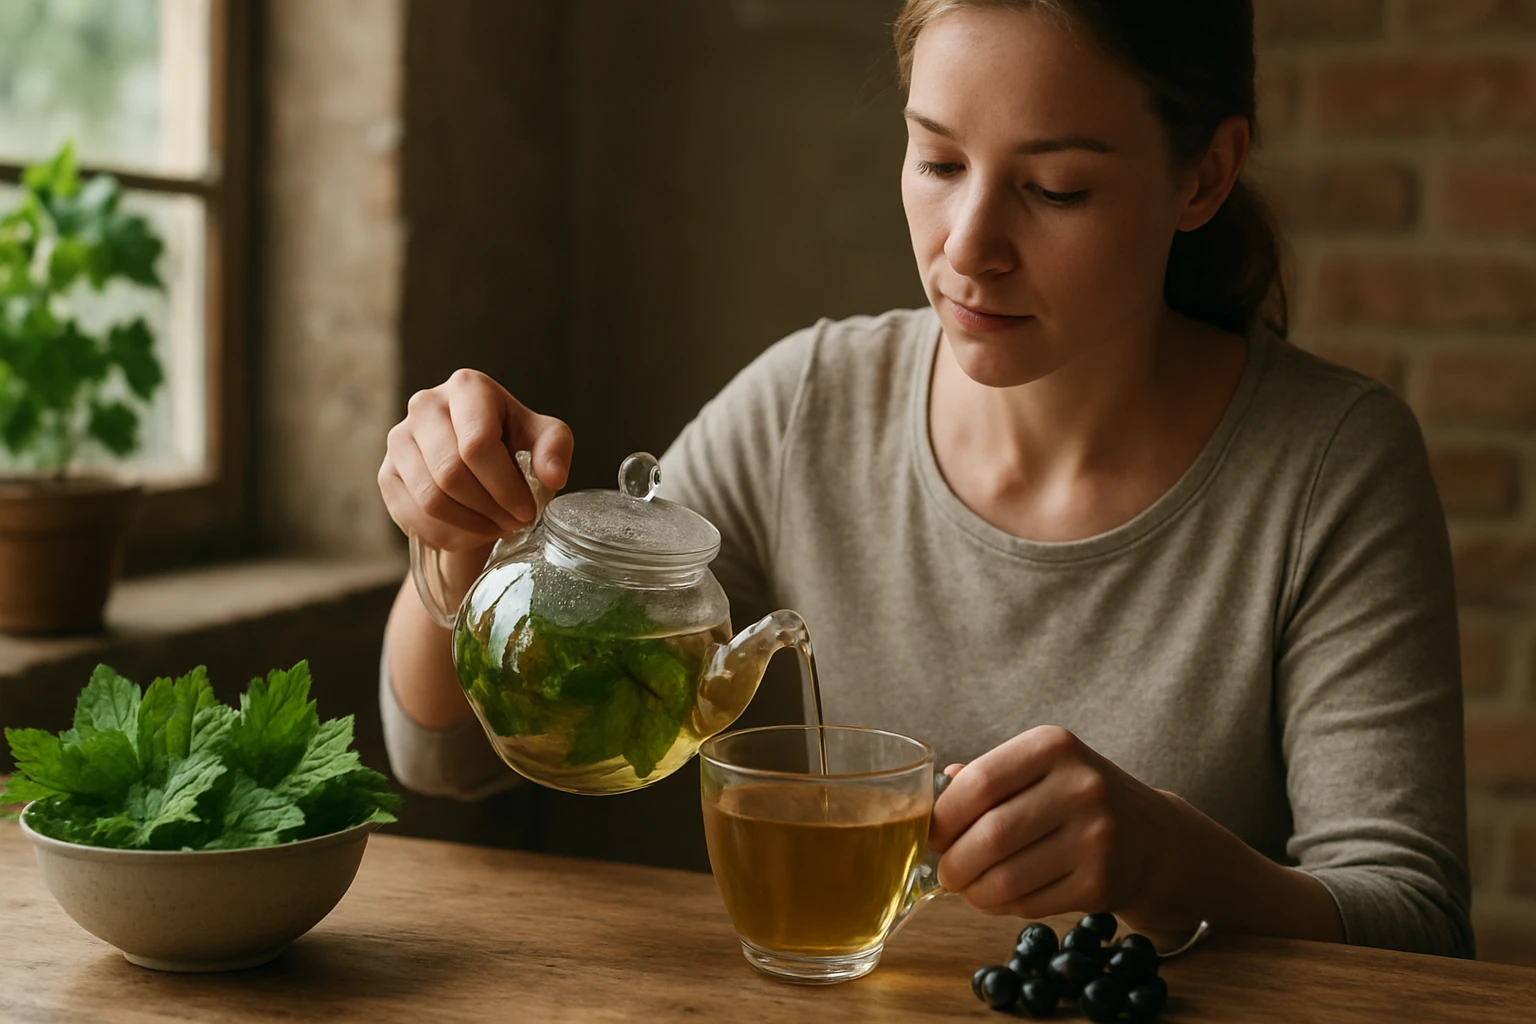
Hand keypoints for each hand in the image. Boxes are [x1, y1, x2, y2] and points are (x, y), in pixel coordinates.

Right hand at [379, 369, 572, 551]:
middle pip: (451, 473)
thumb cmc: (513, 443)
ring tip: (496, 527)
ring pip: (431, 498)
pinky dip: (446, 534)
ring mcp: (399, 438)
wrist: (475, 460)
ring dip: (470, 525)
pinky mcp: (387, 472)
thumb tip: (553, 476)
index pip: (477, 444)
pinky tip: (469, 532)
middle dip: (489, 508)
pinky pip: (412, 515)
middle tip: (514, 523)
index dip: (504, 486)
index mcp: (467, 387)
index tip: (526, 510)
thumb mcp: (544, 438)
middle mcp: (425, 405)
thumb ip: (554, 449)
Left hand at [930, 725, 1179, 925]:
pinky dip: (1002, 906)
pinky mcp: (1101, 884)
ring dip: (974, 892)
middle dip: (953, 863)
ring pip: (1006, 878)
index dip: (943, 817)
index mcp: (1053, 746)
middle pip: (989, 835)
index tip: (932, 834)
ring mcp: (1096, 837)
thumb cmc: (1077, 799)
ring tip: (969, 887)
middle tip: (946, 872)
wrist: (1154, 839)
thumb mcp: (1040, 768)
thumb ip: (985, 778)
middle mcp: (1080, 787)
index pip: (979, 783)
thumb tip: (927, 801)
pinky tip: (1002, 896)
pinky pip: (1029, 904)